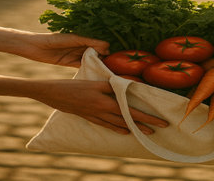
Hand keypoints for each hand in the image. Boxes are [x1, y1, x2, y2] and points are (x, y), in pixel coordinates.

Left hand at [20, 33, 109, 67]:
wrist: (34, 47)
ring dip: (97, 65)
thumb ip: (90, 42)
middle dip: (105, 58)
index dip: (107, 50)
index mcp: (84, 38)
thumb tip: (107, 47)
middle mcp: (82, 46)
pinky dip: (89, 69)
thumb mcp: (74, 39)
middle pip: (98, 53)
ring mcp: (76, 54)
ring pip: (91, 60)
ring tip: (106, 72)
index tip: (113, 58)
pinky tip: (95, 74)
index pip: (101, 44)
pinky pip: (83, 66)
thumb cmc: (54, 39)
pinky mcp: (70, 63)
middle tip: (112, 67)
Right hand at [32, 79, 168, 134]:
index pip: (131, 110)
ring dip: (134, 128)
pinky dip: (117, 129)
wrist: (52, 93)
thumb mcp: (94, 82)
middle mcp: (103, 110)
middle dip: (146, 123)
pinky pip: (106, 125)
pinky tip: (125, 132)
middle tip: (161, 127)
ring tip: (147, 132)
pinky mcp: (89, 117)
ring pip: (119, 124)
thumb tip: (127, 87)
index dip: (147, 116)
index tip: (160, 120)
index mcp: (105, 100)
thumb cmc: (74, 85)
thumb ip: (111, 85)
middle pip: (128, 118)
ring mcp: (96, 116)